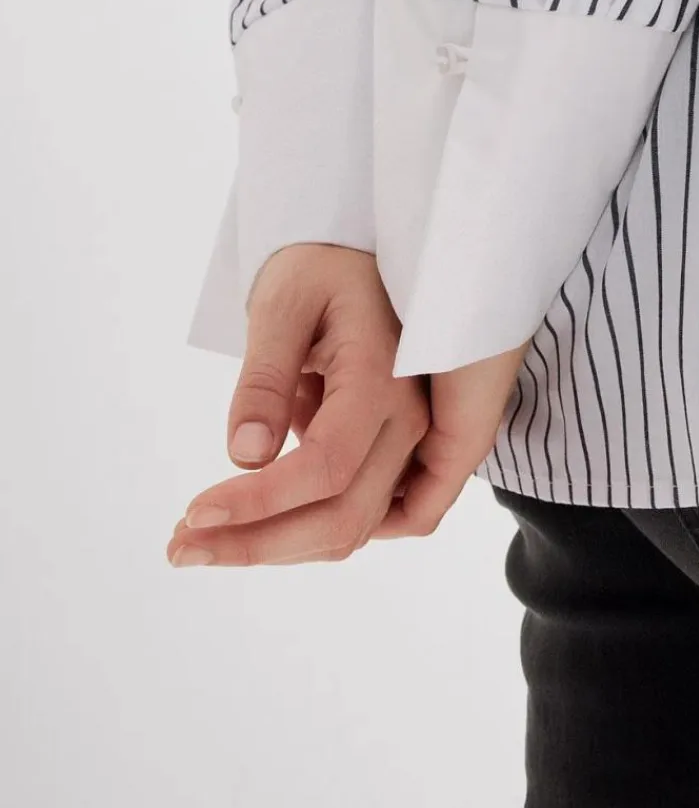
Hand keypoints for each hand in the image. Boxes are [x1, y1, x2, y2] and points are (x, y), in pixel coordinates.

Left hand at [167, 243, 526, 566]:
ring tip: (198, 542)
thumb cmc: (319, 270)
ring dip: (274, 548)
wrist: (357, 260)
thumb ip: (265, 378)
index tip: (195, 514)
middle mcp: (410, 420)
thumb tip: (247, 455)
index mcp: (383, 378)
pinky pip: (357, 516)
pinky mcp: (396, 455)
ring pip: (350, 529)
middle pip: (342, 516)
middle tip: (180, 547)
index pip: (326, 466)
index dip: (260, 502)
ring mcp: (410, 442)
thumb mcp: (281, 304)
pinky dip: (301, 534)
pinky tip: (249, 525)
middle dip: (257, 544)